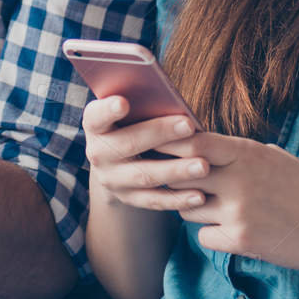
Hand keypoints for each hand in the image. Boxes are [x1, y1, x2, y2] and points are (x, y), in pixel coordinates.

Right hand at [82, 95, 210, 213]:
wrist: (117, 160)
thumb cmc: (131, 123)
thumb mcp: (128, 111)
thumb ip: (140, 103)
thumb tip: (170, 97)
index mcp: (95, 125)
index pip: (97, 116)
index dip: (108, 110)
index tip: (124, 102)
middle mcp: (98, 153)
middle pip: (128, 143)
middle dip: (160, 133)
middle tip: (189, 125)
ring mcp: (111, 179)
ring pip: (144, 175)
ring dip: (175, 171)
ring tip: (202, 166)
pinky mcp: (128, 198)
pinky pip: (154, 201)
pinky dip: (177, 199)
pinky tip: (199, 196)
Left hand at [157, 131, 298, 278]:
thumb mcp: (277, 158)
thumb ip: (241, 152)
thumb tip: (204, 144)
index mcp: (247, 153)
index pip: (193, 142)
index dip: (169, 143)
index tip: (153, 143)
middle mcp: (239, 179)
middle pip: (180, 174)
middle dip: (173, 179)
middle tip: (175, 182)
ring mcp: (238, 211)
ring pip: (187, 208)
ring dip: (194, 209)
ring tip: (217, 209)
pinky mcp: (241, 241)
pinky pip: (203, 237)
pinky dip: (212, 236)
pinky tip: (231, 232)